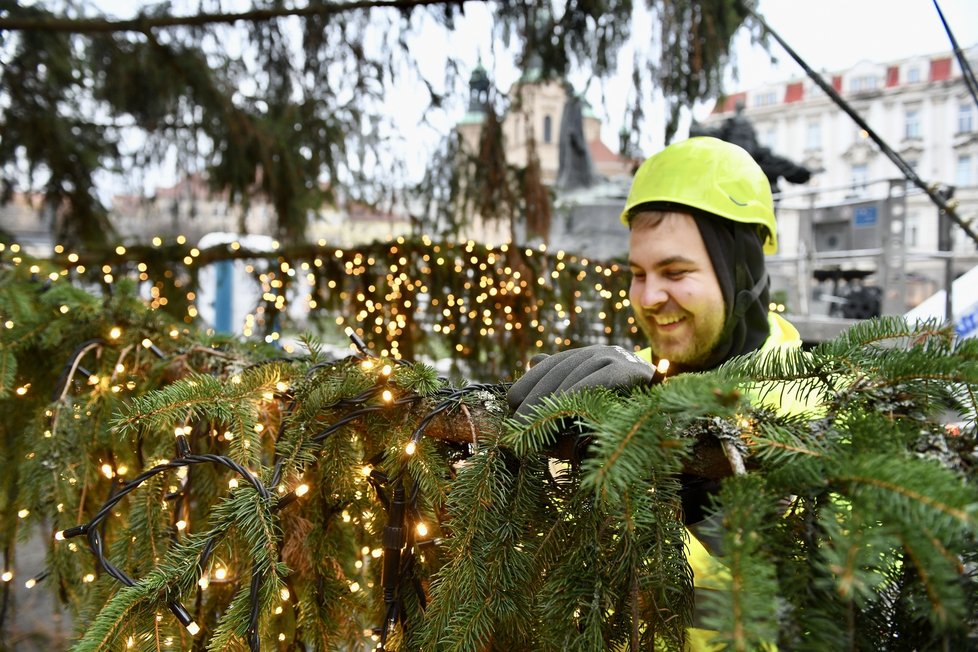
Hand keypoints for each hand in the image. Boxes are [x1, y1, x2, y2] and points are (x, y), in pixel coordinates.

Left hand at [507, 344, 654, 418]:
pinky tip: (562, 406)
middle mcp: (608, 352)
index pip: (557, 362)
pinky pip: (604, 377)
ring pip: (582, 368)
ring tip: (533, 416)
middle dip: (537, 390)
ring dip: (554, 394)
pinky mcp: (637, 372)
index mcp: (594, 358)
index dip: (532, 379)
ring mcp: (625, 359)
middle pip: (565, 364)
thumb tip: (532, 359)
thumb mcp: (585, 407)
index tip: (511, 400)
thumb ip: (562, 388)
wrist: (670, 427)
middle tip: (517, 416)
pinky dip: (581, 391)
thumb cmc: (622, 422)